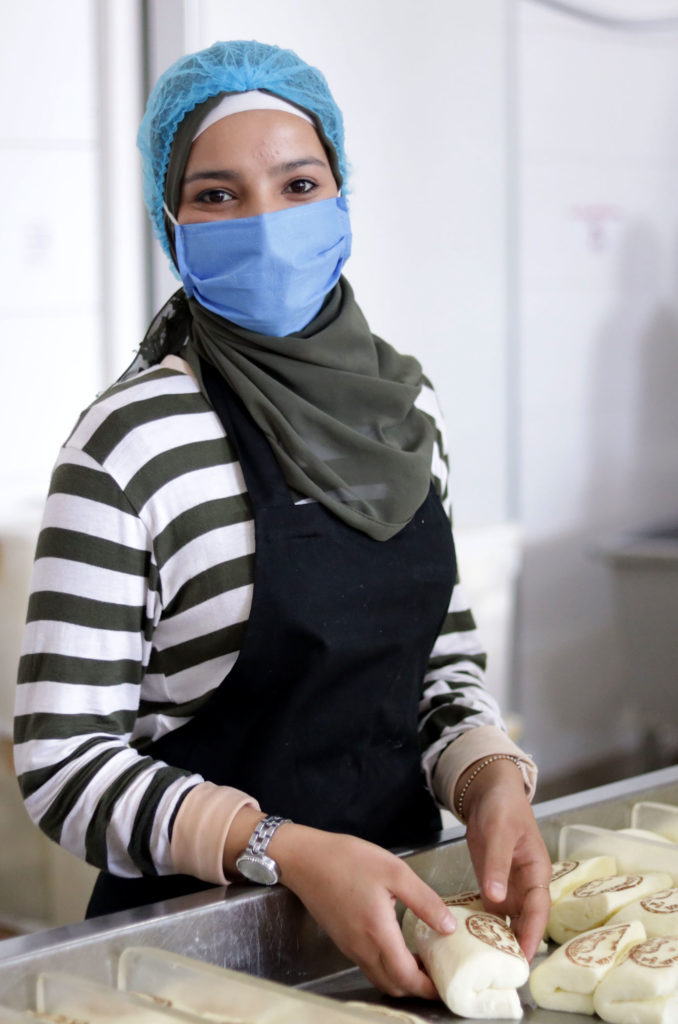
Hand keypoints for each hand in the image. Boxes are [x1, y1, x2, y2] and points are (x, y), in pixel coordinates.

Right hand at [270, 823, 455, 997]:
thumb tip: (448, 927)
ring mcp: (350, 947)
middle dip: (418, 988)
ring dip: (402, 979)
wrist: (305, 859)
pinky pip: (369, 965)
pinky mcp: (342, 940)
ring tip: (422, 960)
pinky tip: (397, 946)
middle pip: (394, 985)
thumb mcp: (394, 871)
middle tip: (438, 972)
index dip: (429, 986)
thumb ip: (424, 901)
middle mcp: (362, 948)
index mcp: (378, 933)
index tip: (446, 981)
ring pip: (380, 978)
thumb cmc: (348, 860)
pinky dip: (387, 967)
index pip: (407, 978)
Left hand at [458, 759, 550, 960]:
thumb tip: (496, 898)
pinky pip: (490, 912)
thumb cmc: (503, 807)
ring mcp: (508, 887)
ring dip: (500, 941)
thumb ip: (497, 864)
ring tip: (487, 964)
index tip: (525, 957)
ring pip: (508, 921)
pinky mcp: (492, 885)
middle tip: (504, 972)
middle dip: (518, 947)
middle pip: (526, 923)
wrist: (489, 793)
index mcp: (537, 873)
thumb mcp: (500, 831)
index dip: (533, 934)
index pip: (539, 910)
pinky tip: (471, 941)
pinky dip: (483, 926)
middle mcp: (525, 886)